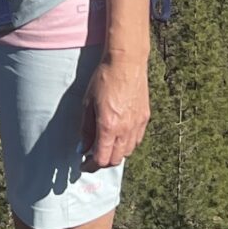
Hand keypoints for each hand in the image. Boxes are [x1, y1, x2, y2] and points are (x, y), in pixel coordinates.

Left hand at [81, 51, 149, 169]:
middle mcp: (125, 129)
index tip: (83, 165)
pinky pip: (136, 140)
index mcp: (108, 127)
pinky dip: (127, 144)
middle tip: (92, 157)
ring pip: (127, 152)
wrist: (126, 62)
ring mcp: (137, 124)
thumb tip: (82, 148)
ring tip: (105, 146)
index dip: (90, 166)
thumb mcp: (87, 104)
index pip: (101, 159)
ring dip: (115, 154)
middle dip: (102, 162)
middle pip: (115, 160)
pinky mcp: (145, 118)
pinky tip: (119, 136)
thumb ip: (85, 129)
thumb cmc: (104, 79)